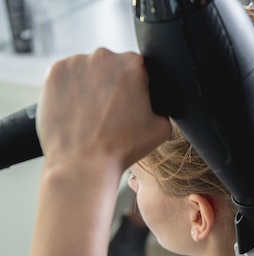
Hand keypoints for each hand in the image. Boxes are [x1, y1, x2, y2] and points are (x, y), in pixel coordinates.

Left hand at [37, 48, 170, 175]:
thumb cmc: (121, 148)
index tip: (129, 104)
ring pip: (87, 70)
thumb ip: (162, 108)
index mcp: (134, 65)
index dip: (136, 88)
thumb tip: (156, 105)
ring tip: (91, 114)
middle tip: (110, 111)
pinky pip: (66, 77)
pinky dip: (70, 90)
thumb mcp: (162, 128)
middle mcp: (104, 57)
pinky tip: (76, 111)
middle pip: (111, 66)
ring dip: (90, 86)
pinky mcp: (54, 73)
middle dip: (112, 84)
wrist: (84, 163)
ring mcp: (76, 63)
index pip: (137, 68)